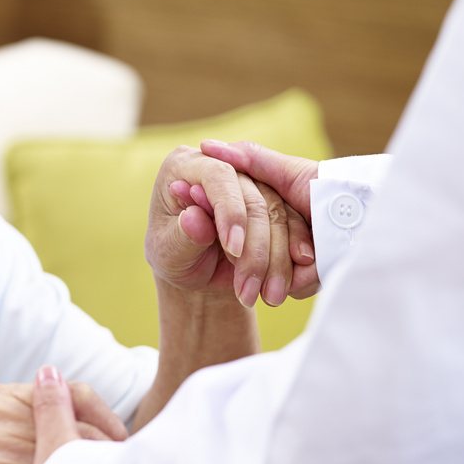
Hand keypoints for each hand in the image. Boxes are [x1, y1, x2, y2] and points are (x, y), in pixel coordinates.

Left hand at [148, 146, 315, 306]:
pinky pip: (295, 227)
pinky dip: (291, 259)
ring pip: (279, 214)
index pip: (217, 176)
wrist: (196, 274)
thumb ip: (182, 235)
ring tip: (268, 297)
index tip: (234, 251)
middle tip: (249, 287)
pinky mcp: (275, 204)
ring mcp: (252, 183)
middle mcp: (221, 166)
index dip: (230, 211)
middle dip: (255, 247)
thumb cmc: (173, 258)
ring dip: (276, 260)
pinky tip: (287, 285)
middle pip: (254, 198)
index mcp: (184, 166)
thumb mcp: (168, 252)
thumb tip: (194, 219)